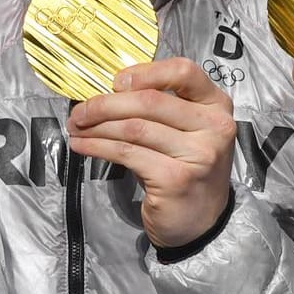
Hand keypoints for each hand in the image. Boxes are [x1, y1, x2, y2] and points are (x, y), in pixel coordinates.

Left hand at [67, 57, 235, 247]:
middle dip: (105, 104)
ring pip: (134, 128)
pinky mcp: (176, 178)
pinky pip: (127, 154)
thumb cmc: (184, 168)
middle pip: (150, 101)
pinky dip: (98, 147)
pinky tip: (83, 147)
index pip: (184, 71)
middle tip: (79, 112)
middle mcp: (214, 127)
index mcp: (216, 105)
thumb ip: (158, 108)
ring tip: (77, 128)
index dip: (145, 72)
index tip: (115, 83)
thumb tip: (106, 93)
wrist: (201, 222)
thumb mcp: (182, 131)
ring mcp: (198, 154)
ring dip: (97, 127)